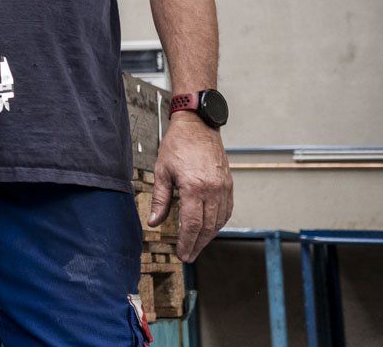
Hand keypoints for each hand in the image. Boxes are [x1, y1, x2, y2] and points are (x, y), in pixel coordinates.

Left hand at [150, 115, 231, 261]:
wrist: (198, 125)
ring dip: (208, 237)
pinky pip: (227, 210)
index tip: (182, 254)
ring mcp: (224, 188)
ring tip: (196, 246)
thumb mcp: (162, 171)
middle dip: (197, 245)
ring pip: (219, 221)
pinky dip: (219, 223)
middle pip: (207, 227)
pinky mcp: (229, 185)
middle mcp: (213, 190)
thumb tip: (154, 222)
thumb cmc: (177, 145)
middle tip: (188, 257)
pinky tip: (210, 229)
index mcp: (194, 187)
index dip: (187, 242)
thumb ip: (160, 199)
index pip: (192, 224)